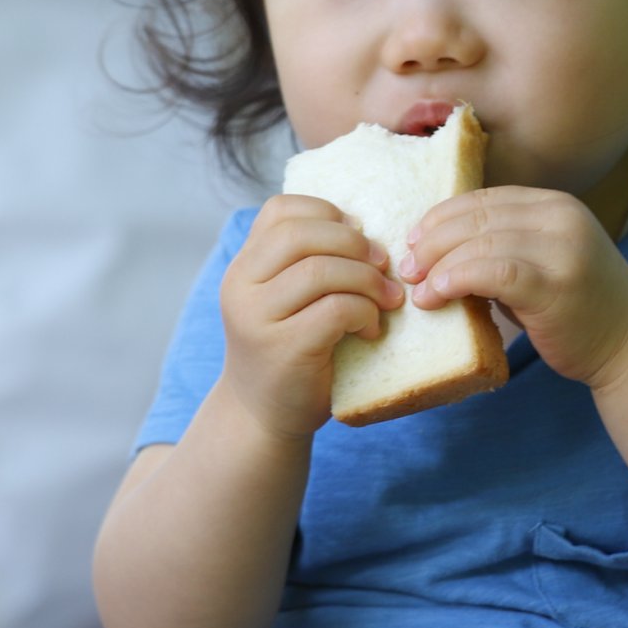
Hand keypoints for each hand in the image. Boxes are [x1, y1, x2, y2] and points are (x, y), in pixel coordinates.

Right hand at [220, 194, 403, 441]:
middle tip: (383, 265)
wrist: (263, 417)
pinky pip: (336, 309)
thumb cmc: (289, 351)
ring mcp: (257, 318)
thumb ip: (307, 262)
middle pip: (301, 234)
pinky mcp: (284, 348)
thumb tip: (367, 229)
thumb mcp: (286, 298)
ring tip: (387, 299)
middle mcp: (241, 286)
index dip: (327, 213)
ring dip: (367, 280)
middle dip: (354, 243)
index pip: (281, 211)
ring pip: (321, 269)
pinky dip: (365, 313)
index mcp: (244, 266)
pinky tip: (371, 329)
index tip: (358, 236)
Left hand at [400, 187, 627, 388]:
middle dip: (433, 241)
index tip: (413, 241)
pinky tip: (439, 295)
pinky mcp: (555, 284)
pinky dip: (458, 279)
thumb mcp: (542, 262)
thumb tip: (435, 247)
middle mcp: (561, 217)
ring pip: (481, 241)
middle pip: (477, 216)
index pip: (483, 198)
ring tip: (418, 288)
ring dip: (439, 265)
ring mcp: (562, 249)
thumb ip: (501, 246)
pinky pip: (494, 271)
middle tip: (407, 267)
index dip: (441, 217)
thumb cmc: (577, 310)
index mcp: (554, 205)